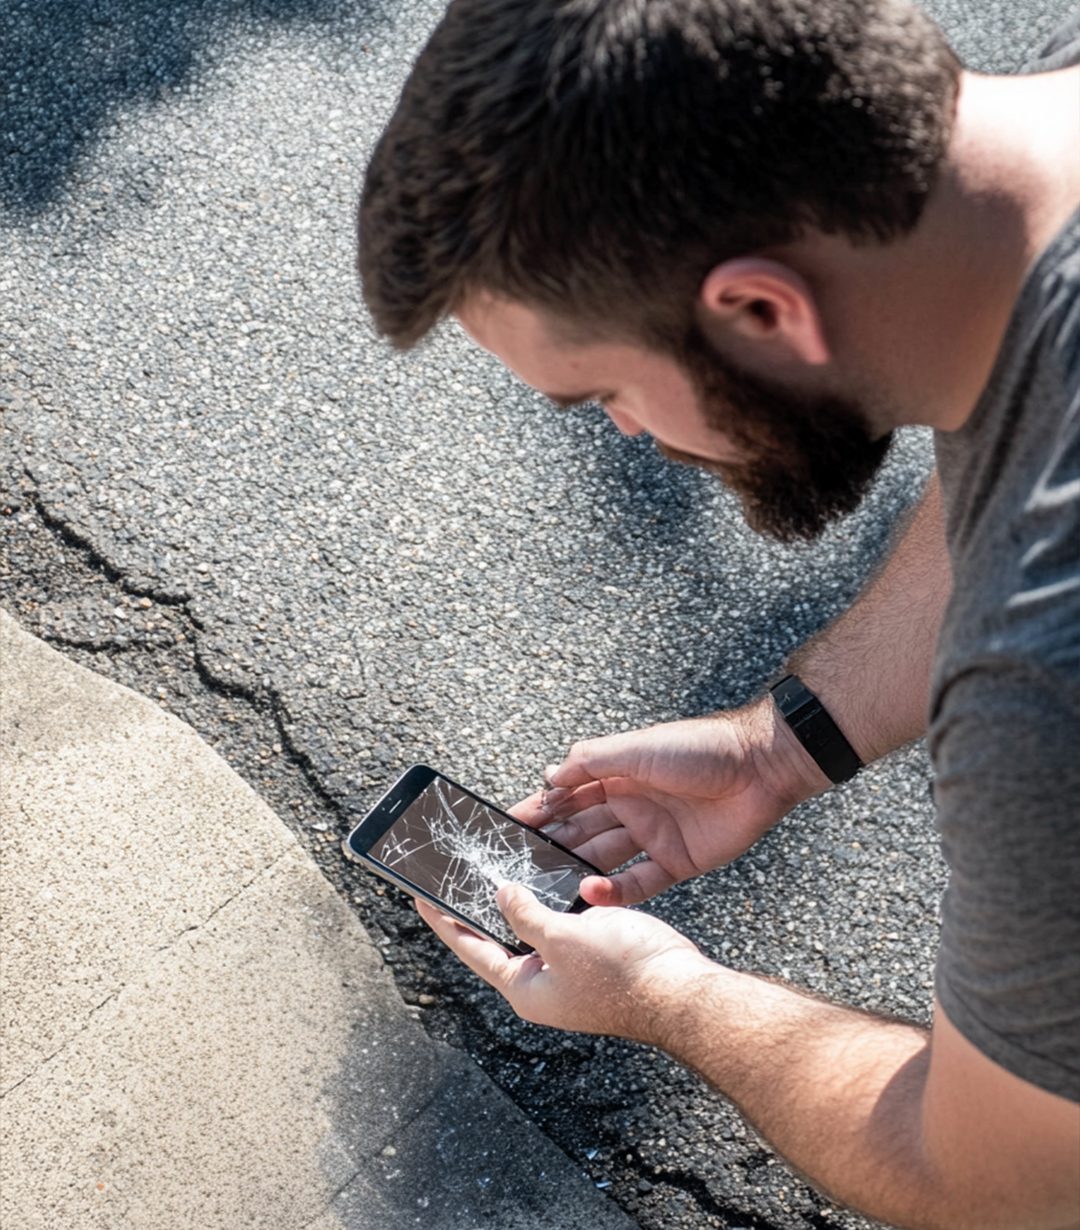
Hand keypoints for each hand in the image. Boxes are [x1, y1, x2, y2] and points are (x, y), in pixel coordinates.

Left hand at [416, 884, 711, 1039]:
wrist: (681, 988)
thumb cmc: (622, 975)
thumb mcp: (561, 940)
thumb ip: (525, 915)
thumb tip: (501, 895)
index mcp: (525, 987)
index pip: (471, 948)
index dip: (444, 920)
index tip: (419, 894)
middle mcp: (542, 980)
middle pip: (498, 936)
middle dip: (478, 904)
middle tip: (455, 872)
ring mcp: (568, 967)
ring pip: (530, 924)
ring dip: (516, 895)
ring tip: (492, 863)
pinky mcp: (592, 950)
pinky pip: (560, 919)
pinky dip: (548, 896)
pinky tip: (542, 870)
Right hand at [512, 698, 827, 905]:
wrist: (761, 768)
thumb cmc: (697, 748)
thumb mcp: (635, 748)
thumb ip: (589, 763)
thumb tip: (548, 779)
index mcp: (617, 775)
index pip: (567, 796)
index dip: (539, 810)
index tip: (506, 827)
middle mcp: (630, 805)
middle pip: (581, 831)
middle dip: (550, 846)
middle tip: (517, 867)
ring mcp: (653, 835)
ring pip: (603, 859)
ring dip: (575, 871)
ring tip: (546, 888)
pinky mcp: (676, 861)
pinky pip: (638, 882)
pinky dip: (613, 892)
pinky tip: (589, 894)